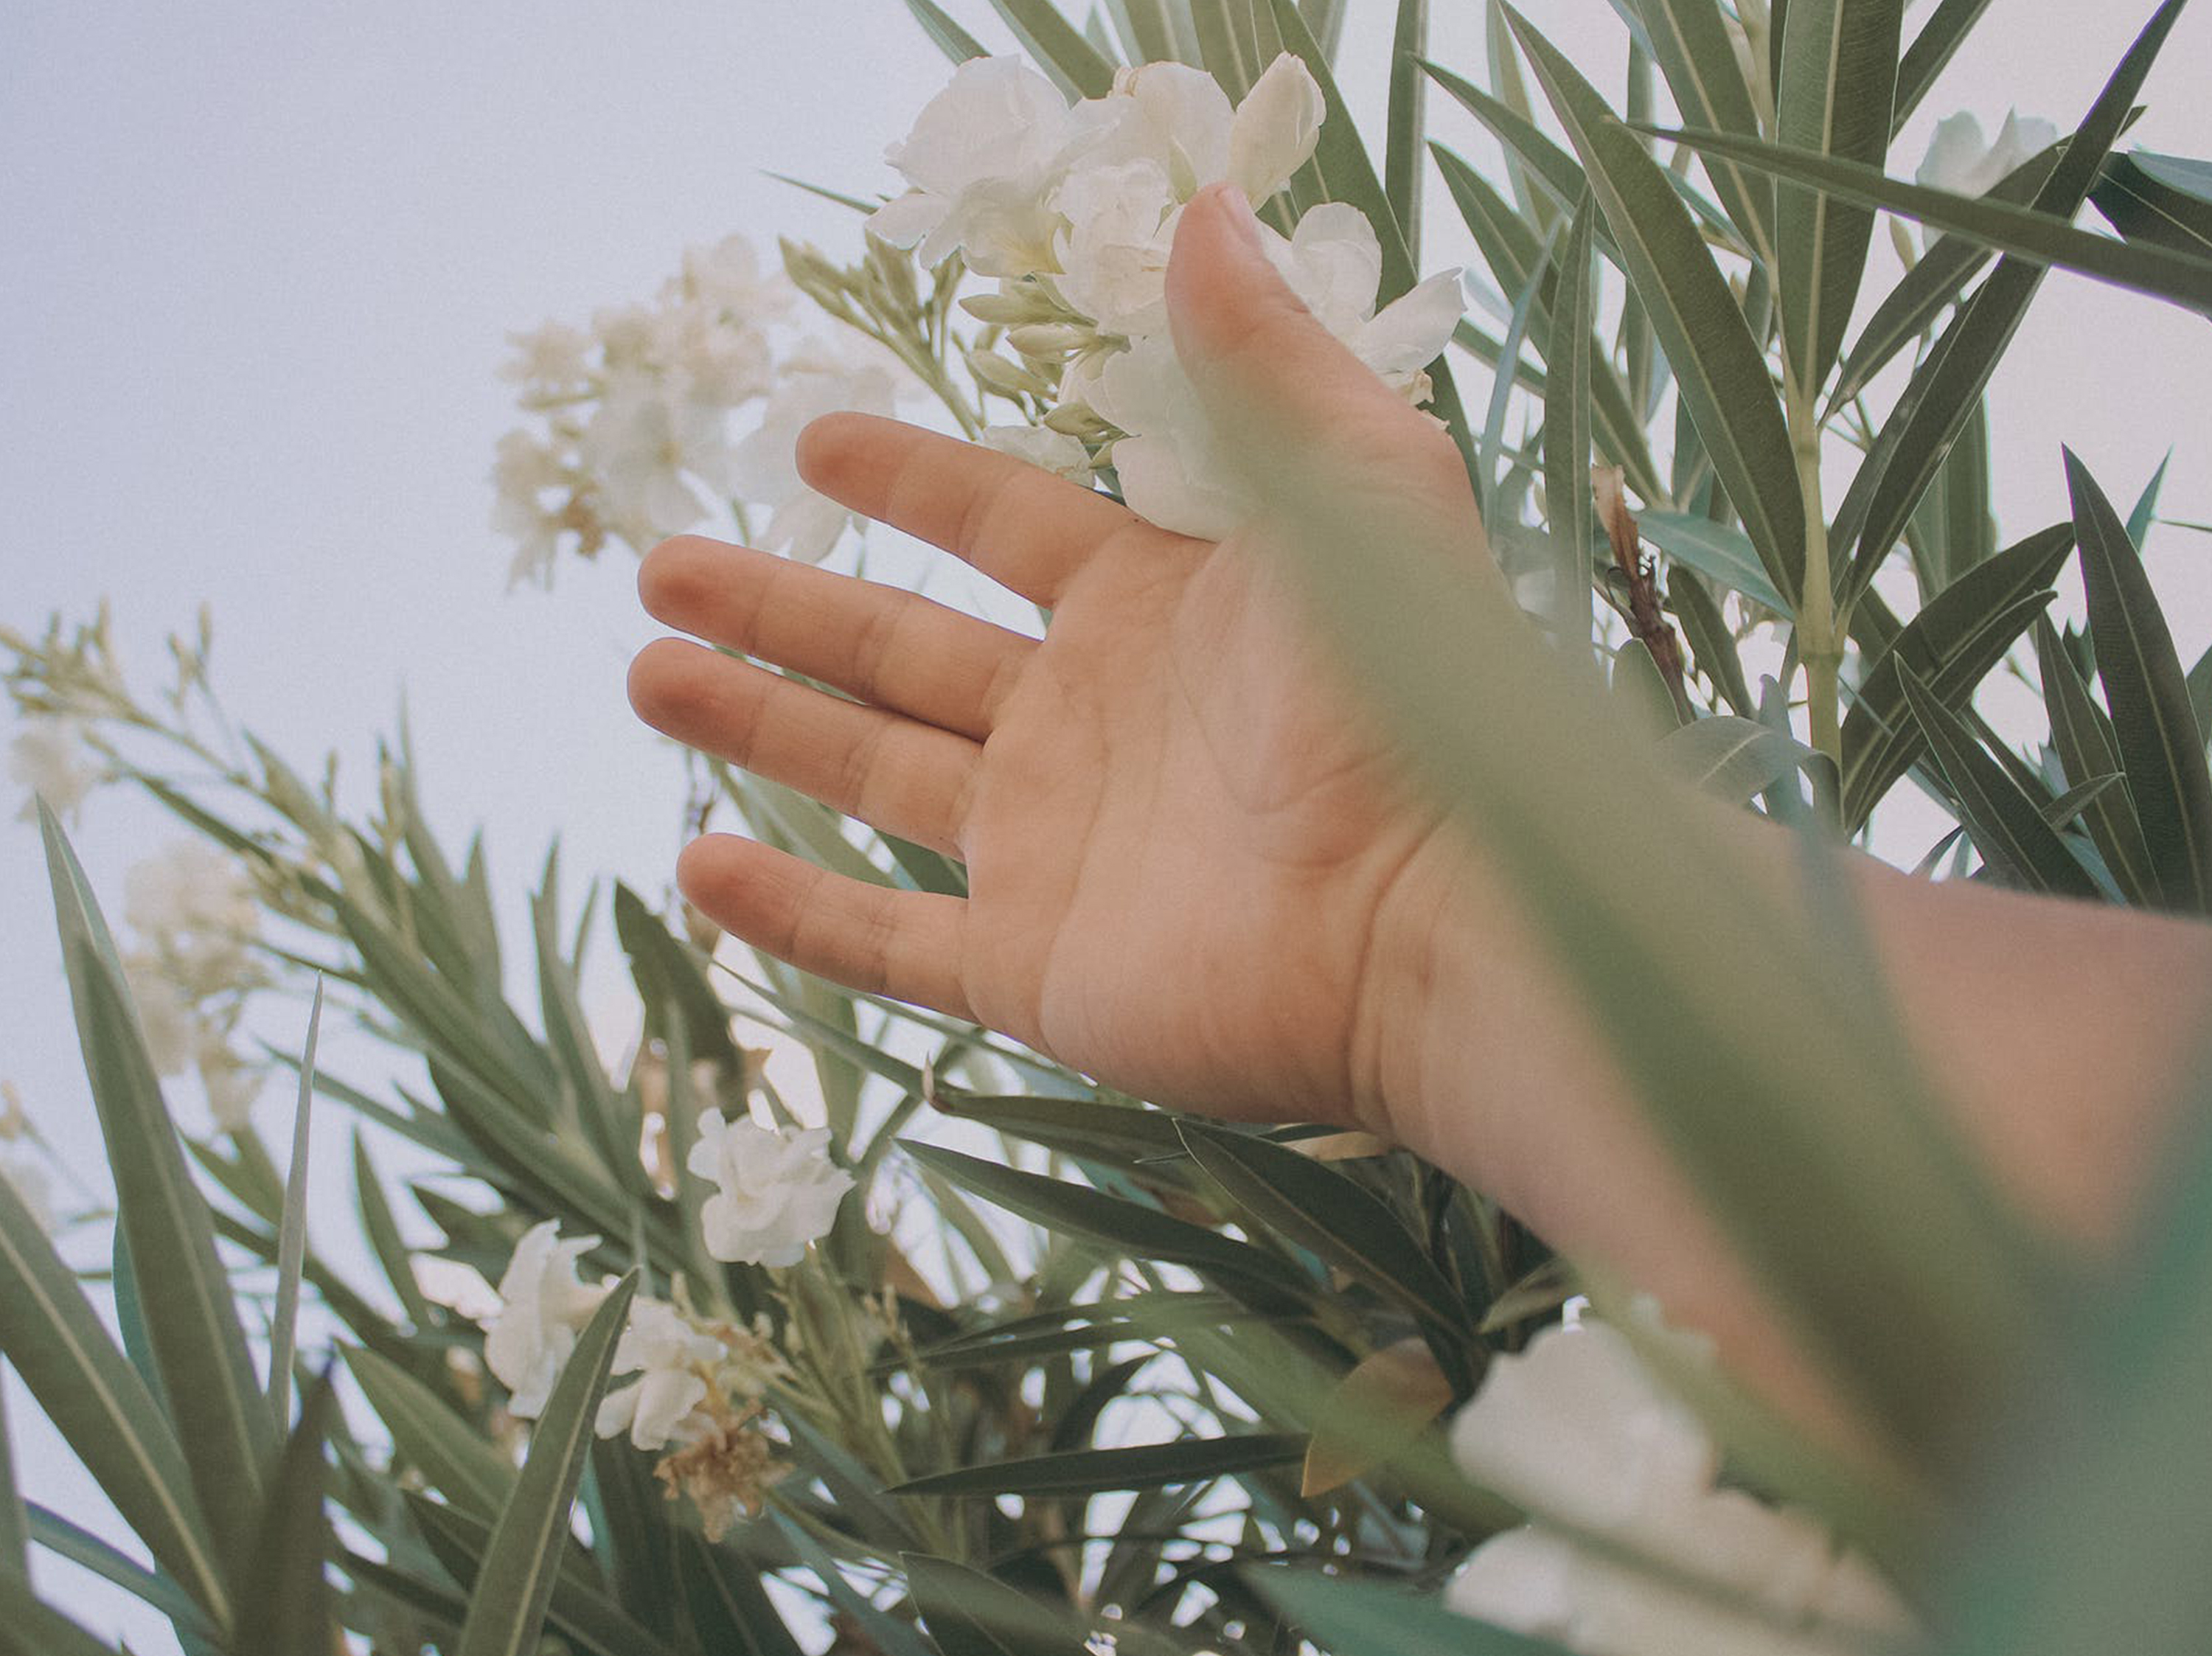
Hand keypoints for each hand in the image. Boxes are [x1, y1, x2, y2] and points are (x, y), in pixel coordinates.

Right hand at [627, 186, 1486, 1130]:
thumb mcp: (1357, 493)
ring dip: (758, 726)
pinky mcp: (1034, 968)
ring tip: (646, 672)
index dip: (909, 483)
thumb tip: (1208, 211)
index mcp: (1157, 608)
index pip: (1001, 527)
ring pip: (873, 778)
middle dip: (781, 607)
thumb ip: (1264, 364)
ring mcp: (1053, 851)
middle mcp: (1089, 724)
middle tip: (661, 566)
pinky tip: (695, 868)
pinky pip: (885, 942)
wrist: (1432, 920)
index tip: (812, 443)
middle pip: (902, 653)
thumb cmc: (1411, 703)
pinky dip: (791, 912)